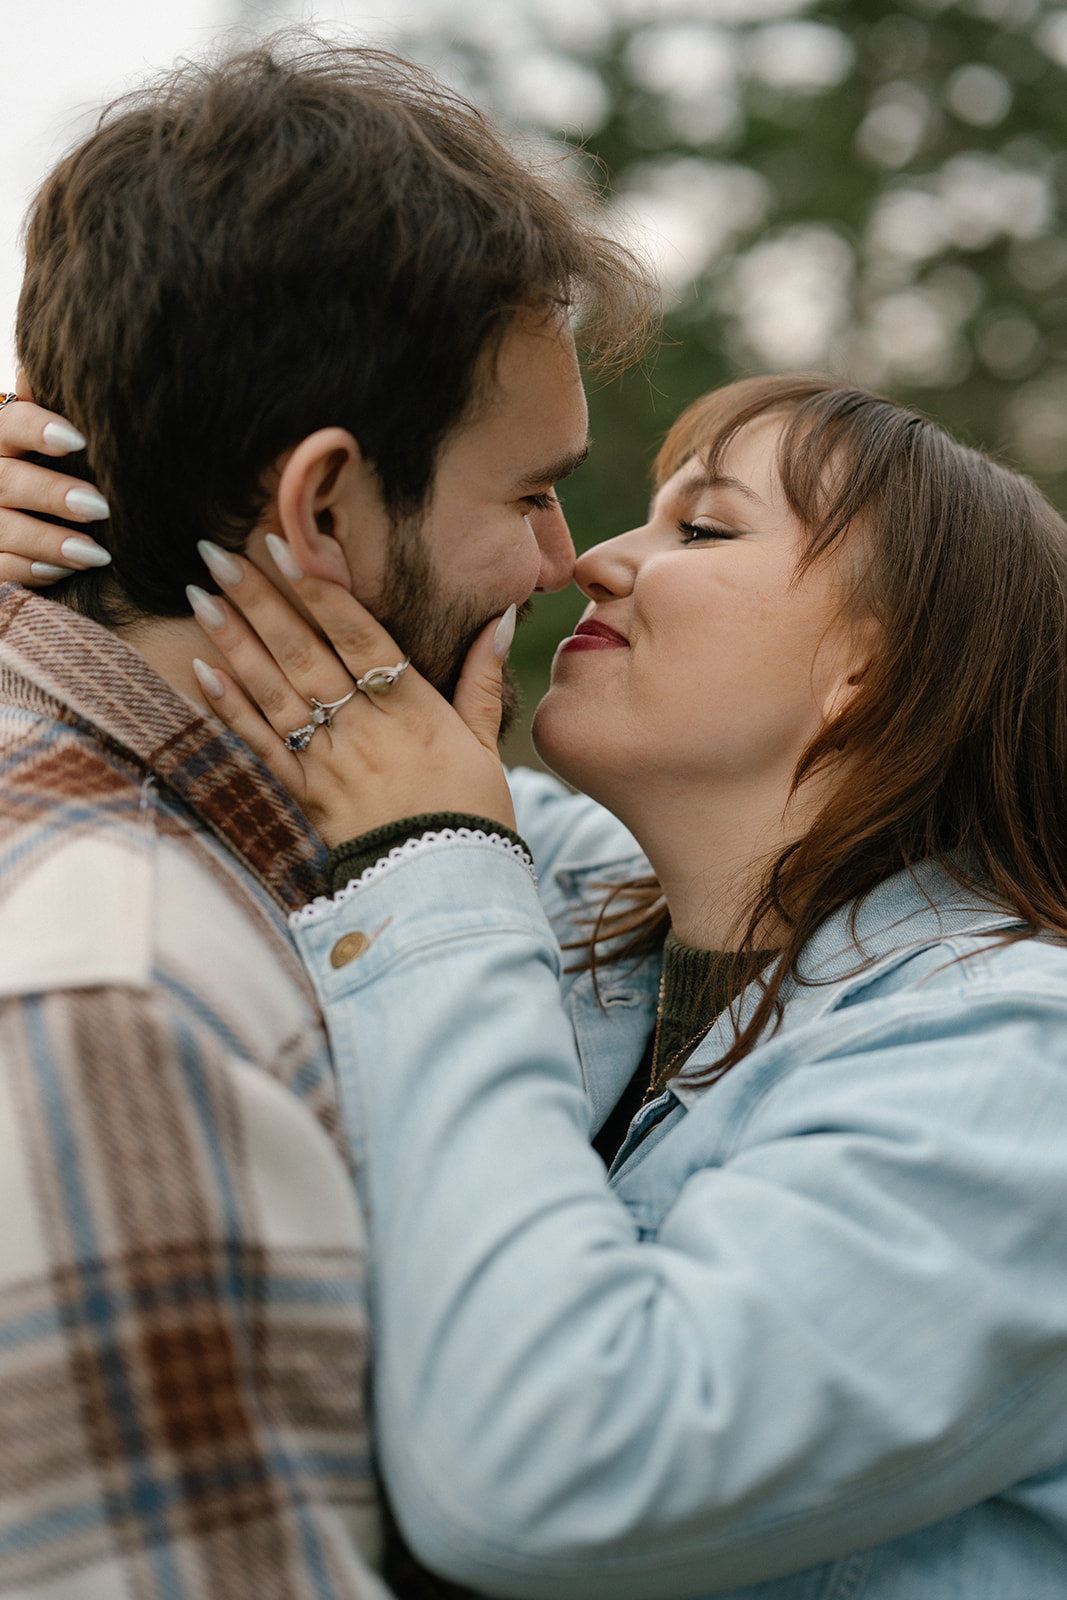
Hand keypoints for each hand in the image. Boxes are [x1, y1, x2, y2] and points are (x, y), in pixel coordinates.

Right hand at [0, 376, 110, 585]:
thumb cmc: (63, 467)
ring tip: (96, 554)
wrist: (41, 506)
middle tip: (101, 507)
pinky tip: (64, 572)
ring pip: (1, 528)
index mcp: (2, 437)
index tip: (80, 441)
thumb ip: (67, 412)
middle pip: (7, 480)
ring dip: (48, 541)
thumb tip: (92, 375)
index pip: (11, 424)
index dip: (38, 429)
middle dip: (53, 494)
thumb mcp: (64, 441)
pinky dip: (29, 570)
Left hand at [187, 538, 516, 846]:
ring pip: (275, 691)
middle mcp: (366, 730)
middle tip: (221, 553)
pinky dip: (231, 708)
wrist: (446, 890)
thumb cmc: (472, 815)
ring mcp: (330, 763)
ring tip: (200, 596)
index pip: (360, 635)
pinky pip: (262, 746)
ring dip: (235, 641)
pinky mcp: (306, 797)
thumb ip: (483, 677)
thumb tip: (499, 615)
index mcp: (413, 709)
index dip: (321, 589)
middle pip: (306, 653)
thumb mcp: (485, 743)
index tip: (287, 546)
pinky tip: (203, 670)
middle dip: (261, 600)